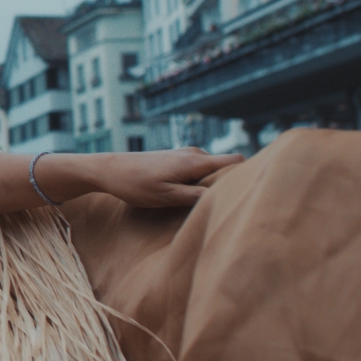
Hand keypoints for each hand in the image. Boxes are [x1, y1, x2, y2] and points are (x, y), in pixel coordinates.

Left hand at [90, 148, 243, 208]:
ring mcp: (186, 155)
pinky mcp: (178, 160)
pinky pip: (201, 170)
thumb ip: (196, 196)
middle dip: (230, 184)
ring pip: (213, 169)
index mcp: (195, 161)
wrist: (110, 170)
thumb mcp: (167, 197)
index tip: (251, 191)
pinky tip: (193, 196)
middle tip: (228, 205)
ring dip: (214, 185)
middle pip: (227, 167)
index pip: (236, 161)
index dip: (247, 174)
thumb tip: (224, 197)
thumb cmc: (136, 185)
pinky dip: (202, 182)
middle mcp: (195, 154)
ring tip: (208, 203)